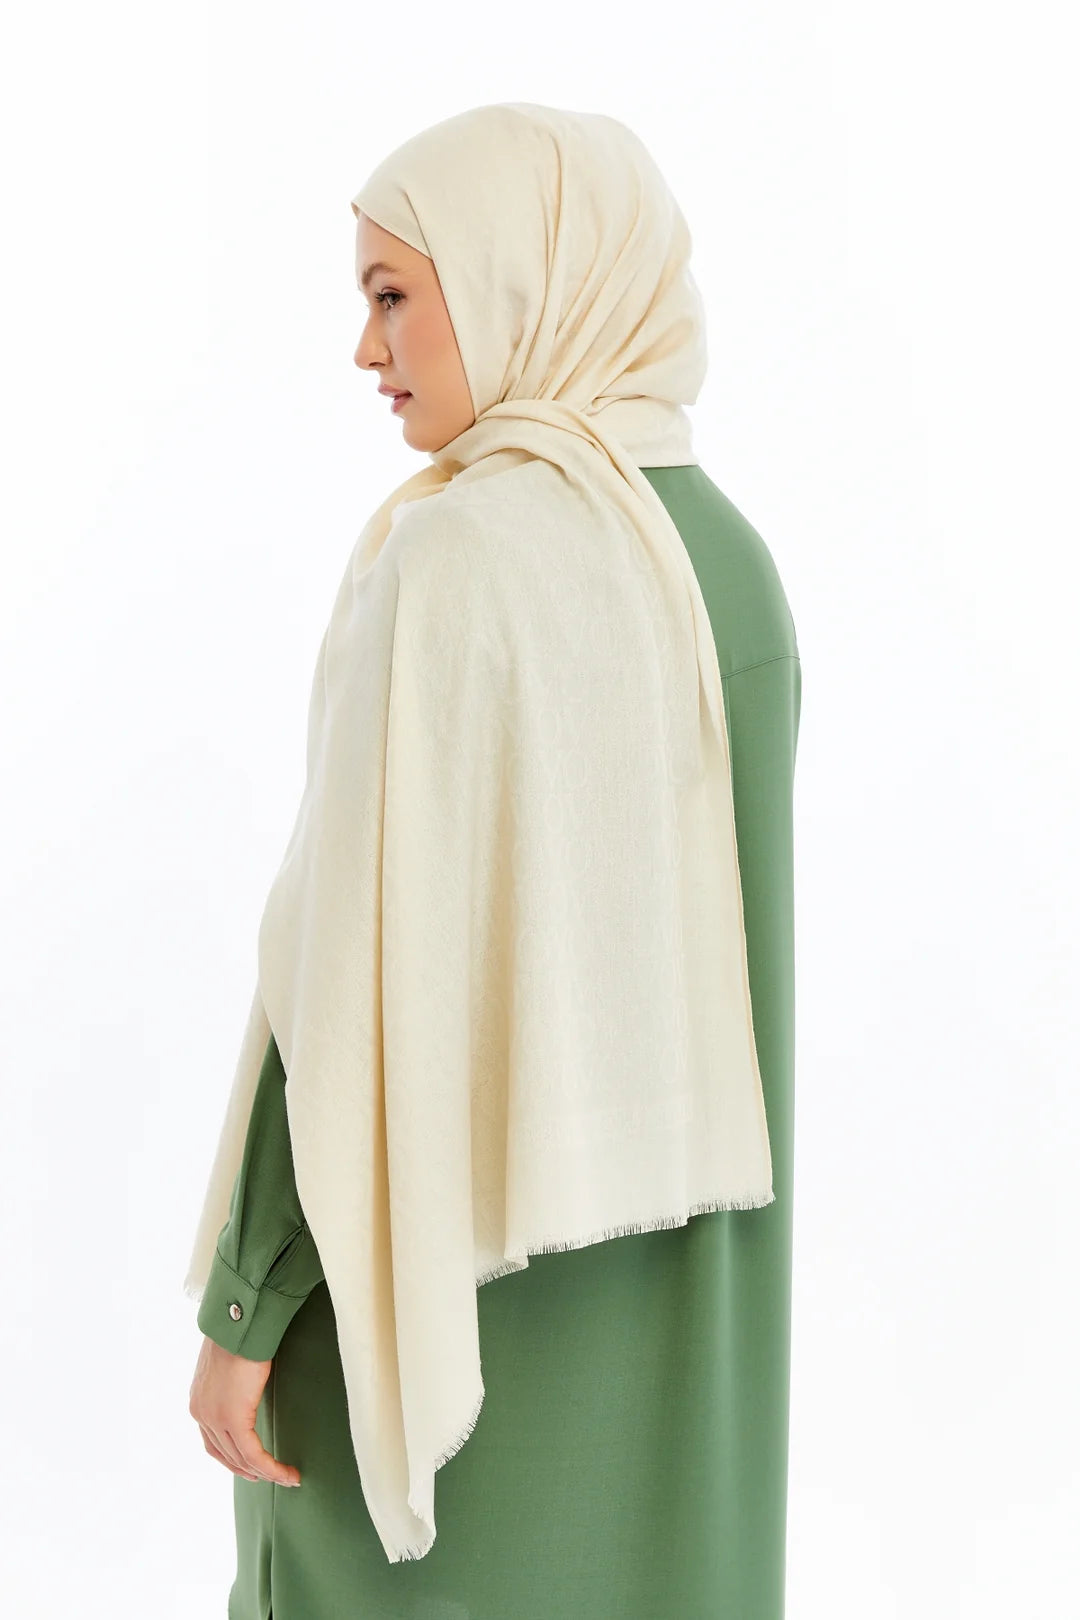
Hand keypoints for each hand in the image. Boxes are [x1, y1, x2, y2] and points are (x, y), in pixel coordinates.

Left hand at [189, 1335, 300, 1486]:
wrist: (238, 1325)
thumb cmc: (239, 1335)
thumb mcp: (229, 1365)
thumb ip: (232, 1384)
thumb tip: (246, 1386)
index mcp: (199, 1401)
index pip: (213, 1442)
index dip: (233, 1459)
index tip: (252, 1467)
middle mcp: (201, 1413)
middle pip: (226, 1454)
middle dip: (249, 1470)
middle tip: (270, 1477)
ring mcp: (214, 1418)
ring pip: (241, 1458)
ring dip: (265, 1472)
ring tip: (286, 1478)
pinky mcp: (233, 1420)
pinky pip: (253, 1454)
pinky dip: (270, 1467)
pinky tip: (285, 1471)